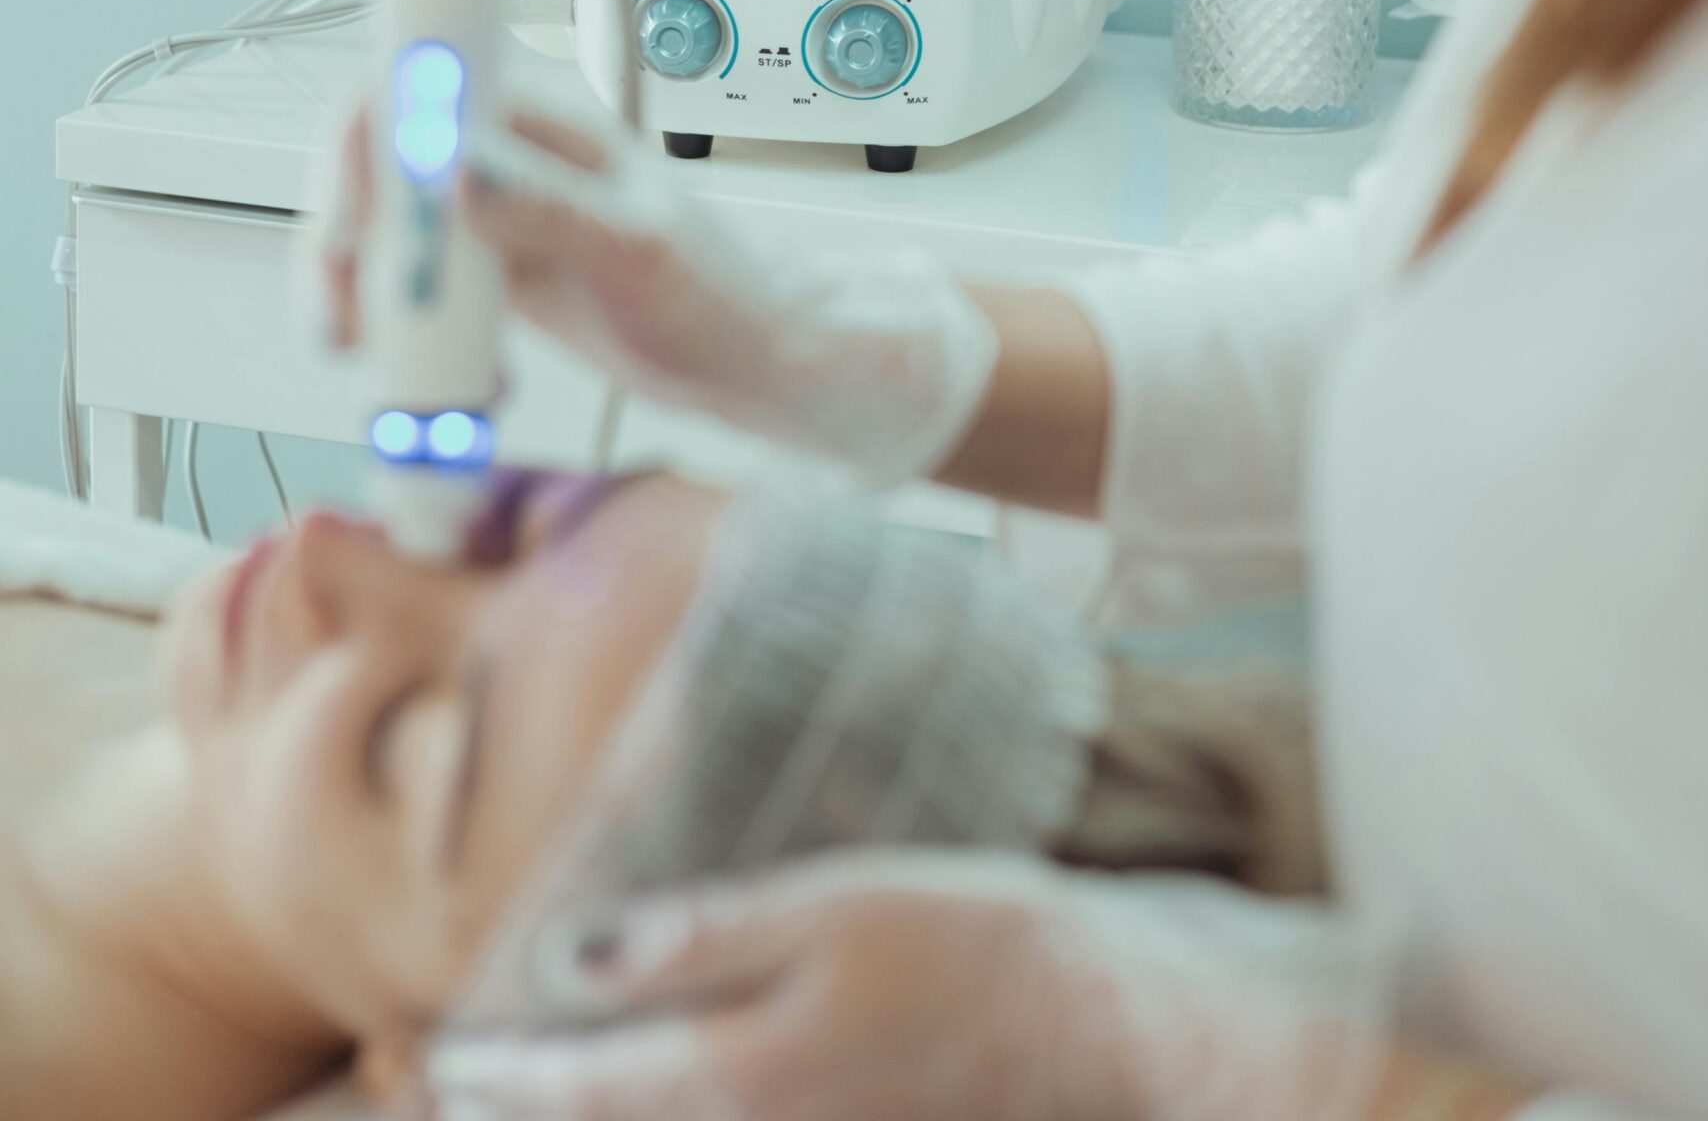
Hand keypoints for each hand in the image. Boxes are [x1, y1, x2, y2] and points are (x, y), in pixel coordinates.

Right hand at [304, 103, 997, 488]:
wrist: (749, 357)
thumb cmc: (720, 290)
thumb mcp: (633, 246)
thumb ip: (546, 206)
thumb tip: (456, 173)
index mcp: (542, 110)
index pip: (422, 75)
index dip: (367, 126)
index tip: (356, 204)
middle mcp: (504, 149)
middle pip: (376, 158)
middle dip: (341, 231)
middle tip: (344, 306)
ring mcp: (490, 211)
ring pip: (382, 229)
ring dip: (356, 292)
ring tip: (373, 356)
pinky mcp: (486, 269)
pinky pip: (410, 291)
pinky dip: (402, 338)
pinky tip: (450, 382)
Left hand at [423, 850, 1391, 1120]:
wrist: (1100, 1028)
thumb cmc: (970, 940)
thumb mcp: (833, 905)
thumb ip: (700, 937)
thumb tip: (575, 956)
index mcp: (734, 1074)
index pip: (578, 1088)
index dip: (499, 1073)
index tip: (439, 1055)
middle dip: (529, 1111)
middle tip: (457, 1084)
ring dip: (595, 1118)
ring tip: (537, 1092)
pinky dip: (664, 1114)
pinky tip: (664, 1093)